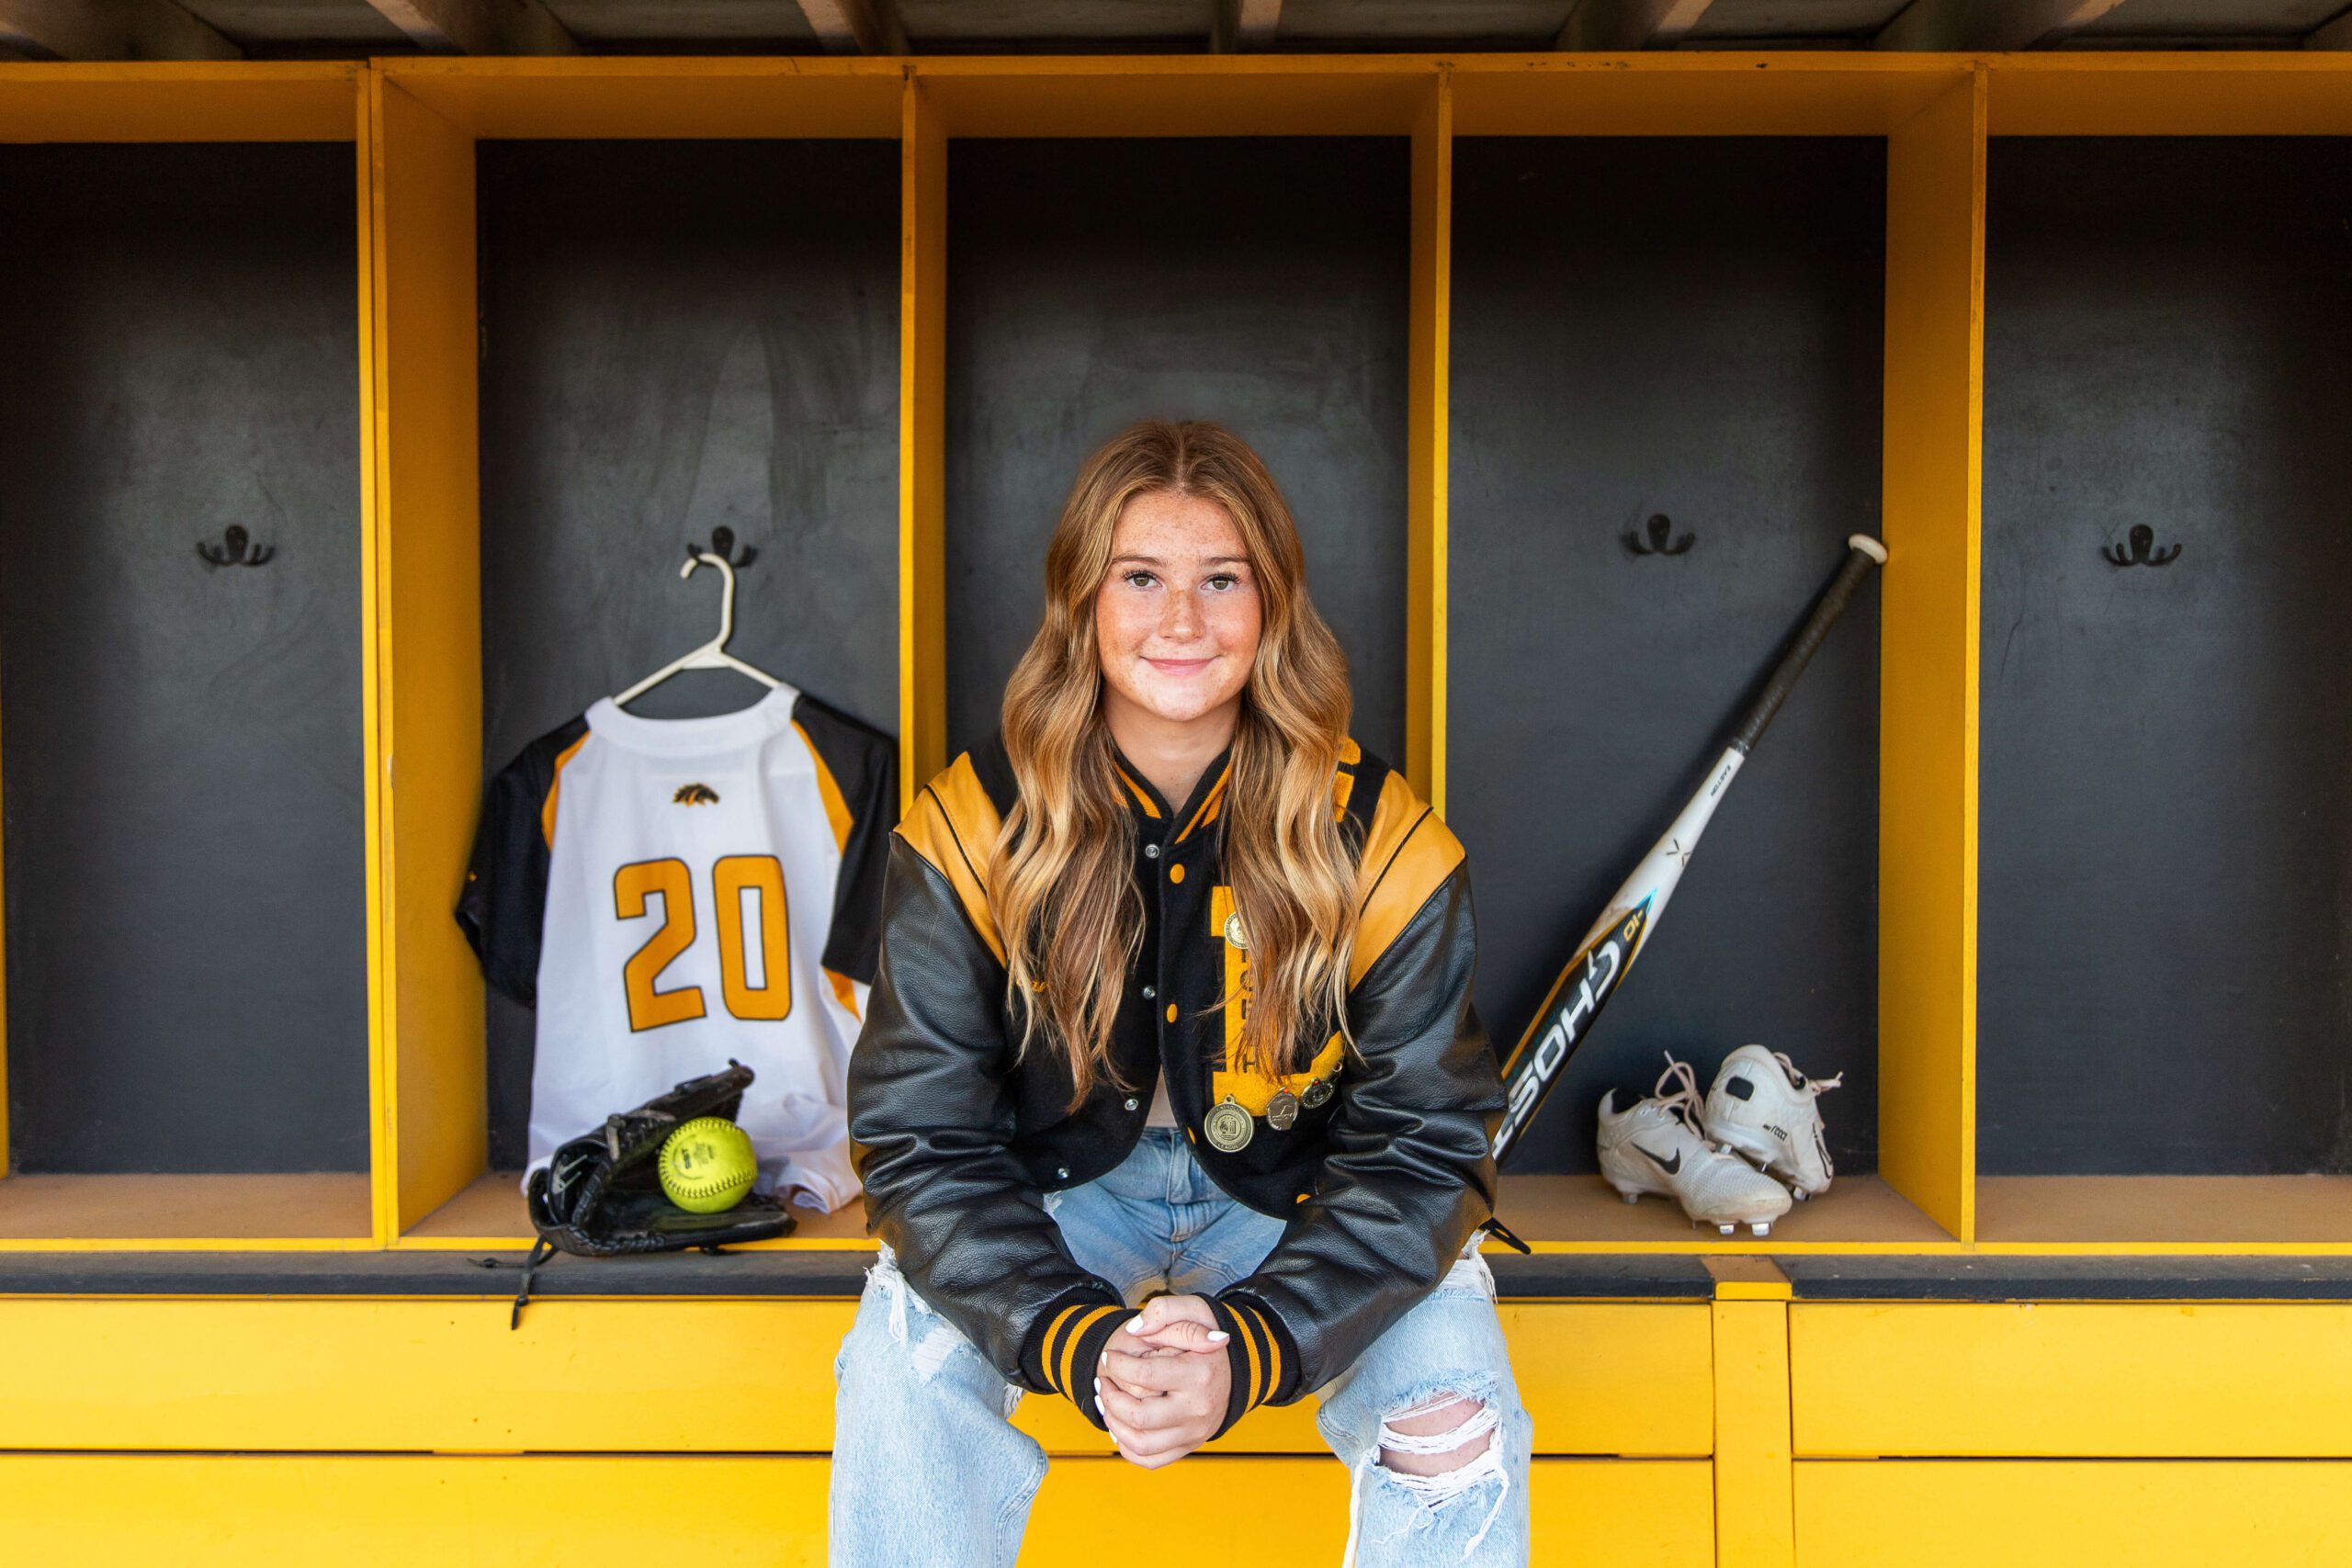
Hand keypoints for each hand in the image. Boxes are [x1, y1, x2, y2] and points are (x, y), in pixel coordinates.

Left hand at [1095, 1294, 1229, 1468]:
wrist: (1234, 1366)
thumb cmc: (1206, 1336)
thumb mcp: (1193, 1310)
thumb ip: (1162, 1311)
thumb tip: (1134, 1331)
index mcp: (1199, 1374)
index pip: (1145, 1375)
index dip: (1117, 1364)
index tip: (1109, 1355)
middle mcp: (1198, 1409)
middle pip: (1140, 1417)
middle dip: (1110, 1398)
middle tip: (1102, 1381)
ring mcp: (1194, 1432)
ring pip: (1141, 1443)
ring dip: (1113, 1423)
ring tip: (1107, 1402)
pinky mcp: (1189, 1446)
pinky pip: (1150, 1460)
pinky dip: (1127, 1447)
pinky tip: (1120, 1424)